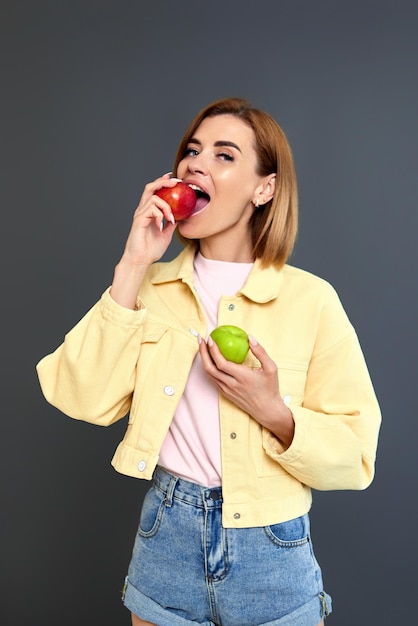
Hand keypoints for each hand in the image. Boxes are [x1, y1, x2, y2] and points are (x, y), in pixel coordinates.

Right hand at [110, 173, 179, 308]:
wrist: (141, 260)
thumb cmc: (151, 250)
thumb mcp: (166, 234)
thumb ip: (170, 224)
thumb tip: (180, 217)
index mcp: (148, 212)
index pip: (154, 192)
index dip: (163, 182)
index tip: (174, 180)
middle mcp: (143, 210)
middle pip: (150, 187)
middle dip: (163, 182)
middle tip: (175, 183)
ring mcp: (140, 214)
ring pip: (153, 198)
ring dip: (166, 205)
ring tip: (171, 217)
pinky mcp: (139, 220)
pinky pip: (152, 210)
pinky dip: (160, 215)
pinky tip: (162, 225)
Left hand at [199, 334, 294, 447]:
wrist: (267, 410)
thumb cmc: (270, 389)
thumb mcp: (271, 368)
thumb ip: (260, 351)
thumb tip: (249, 337)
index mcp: (242, 377)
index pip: (221, 363)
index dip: (213, 350)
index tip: (210, 339)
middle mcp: (231, 384)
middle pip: (210, 368)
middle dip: (202, 352)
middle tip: (201, 340)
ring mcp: (227, 390)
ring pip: (209, 374)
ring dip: (204, 359)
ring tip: (204, 347)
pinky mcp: (225, 394)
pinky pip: (213, 379)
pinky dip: (209, 368)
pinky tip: (210, 359)